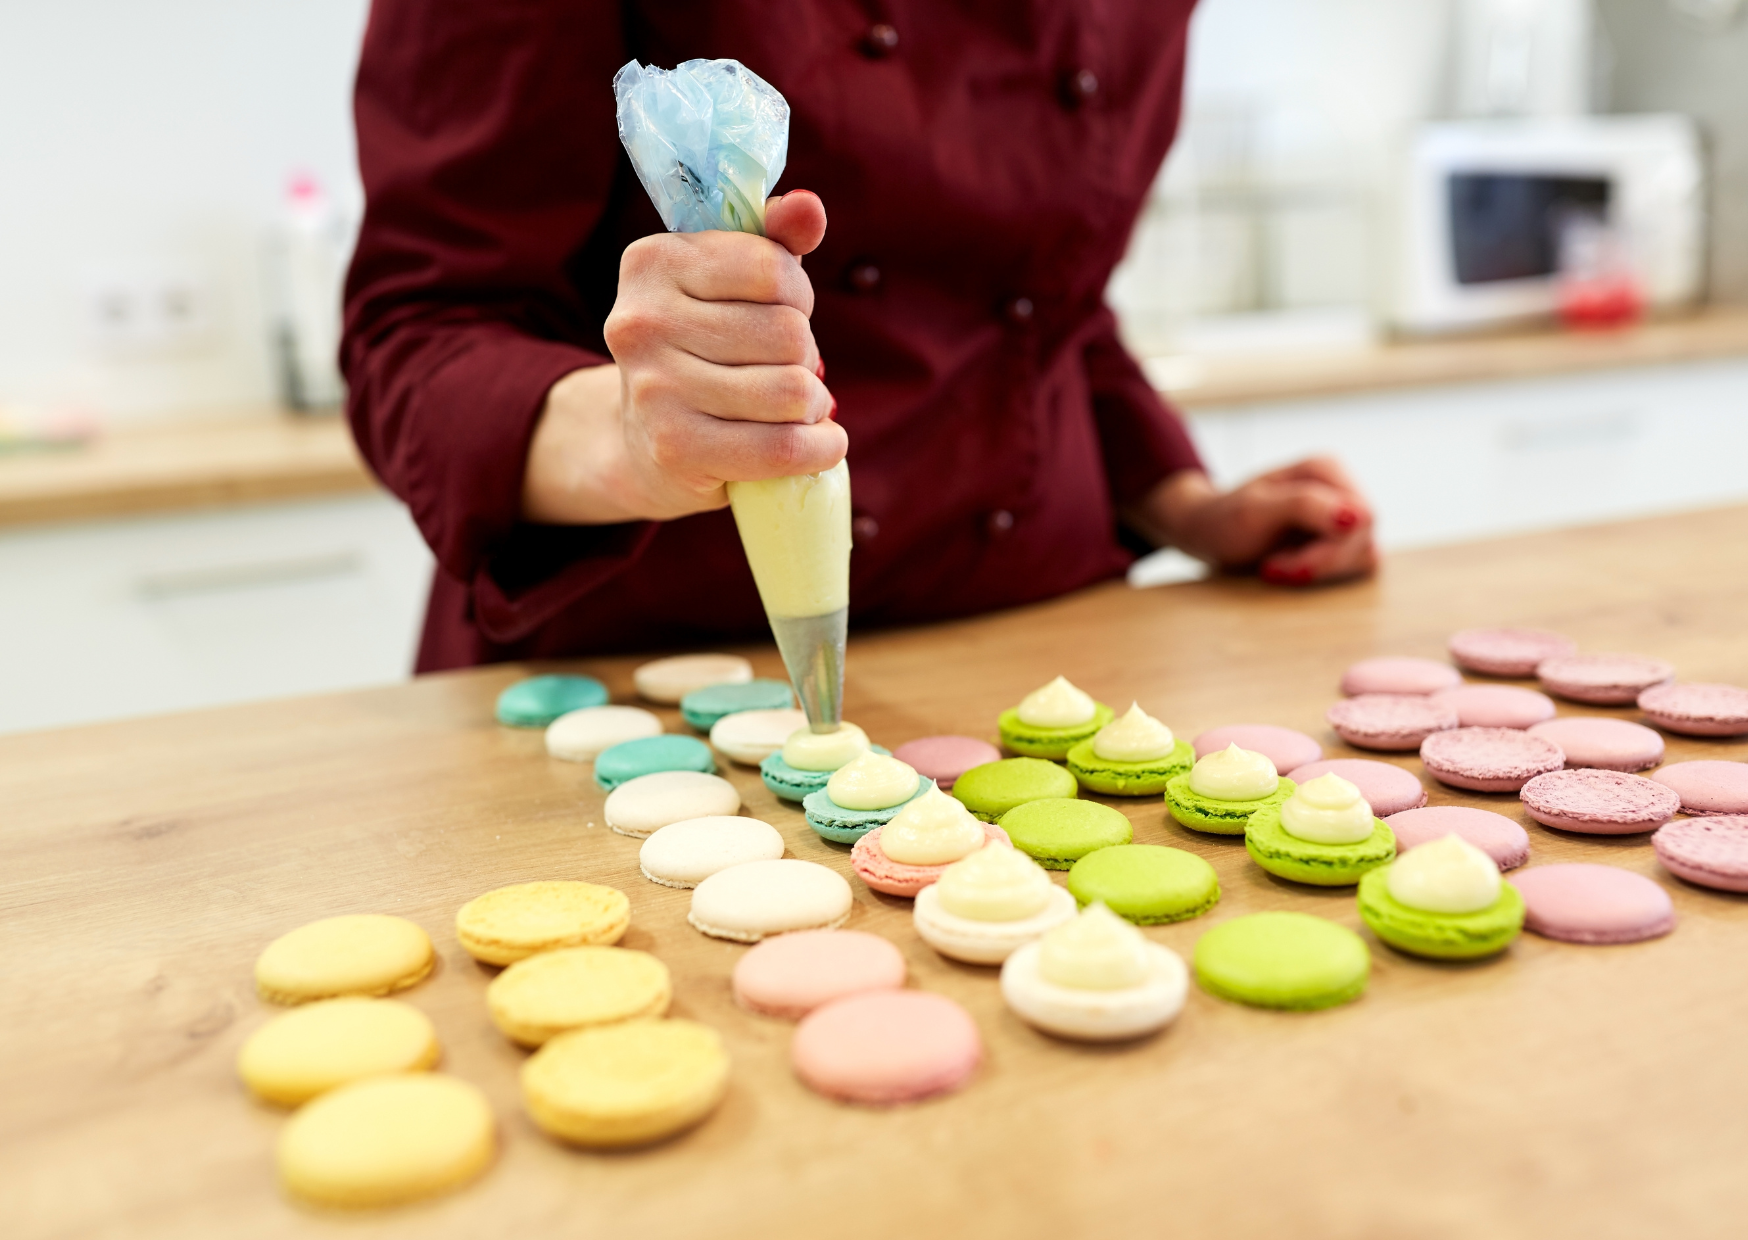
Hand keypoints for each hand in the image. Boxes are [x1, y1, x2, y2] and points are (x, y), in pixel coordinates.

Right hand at [522, 191, 844, 523]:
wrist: (646, 441)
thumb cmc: (706, 347)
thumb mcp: (733, 282)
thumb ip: (775, 238)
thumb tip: (809, 206)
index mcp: (653, 262)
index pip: (773, 269)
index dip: (797, 296)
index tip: (782, 313)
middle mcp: (642, 322)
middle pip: (789, 335)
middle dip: (804, 356)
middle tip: (782, 369)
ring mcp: (654, 388)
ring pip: (793, 392)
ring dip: (814, 405)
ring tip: (794, 407)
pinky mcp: (676, 447)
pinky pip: (784, 447)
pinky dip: (820, 448)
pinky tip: (819, 443)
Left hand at [1130, 459, 1377, 585]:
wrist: (1206, 532)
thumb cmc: (1224, 518)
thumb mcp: (1254, 511)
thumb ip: (1305, 506)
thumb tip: (1357, 517)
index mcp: (1327, 470)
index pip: (1361, 517)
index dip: (1326, 550)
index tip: (1278, 561)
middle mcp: (1342, 488)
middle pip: (1362, 539)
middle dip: (1316, 564)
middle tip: (1271, 567)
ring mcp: (1344, 515)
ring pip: (1363, 556)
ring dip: (1318, 571)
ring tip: (1276, 566)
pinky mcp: (1341, 540)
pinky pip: (1354, 565)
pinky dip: (1322, 574)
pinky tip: (1289, 568)